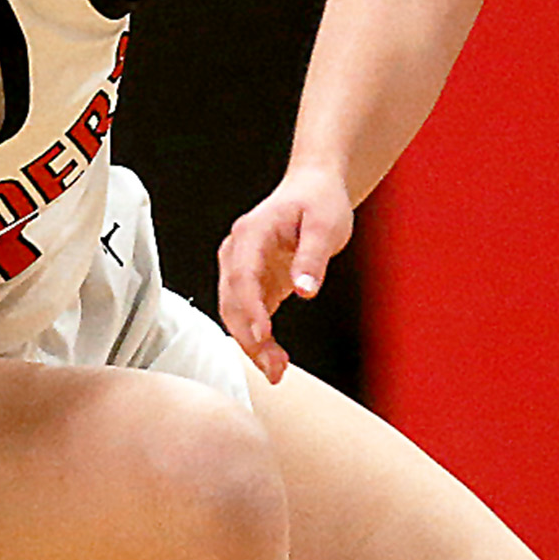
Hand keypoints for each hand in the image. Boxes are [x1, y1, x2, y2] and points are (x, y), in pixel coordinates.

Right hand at [218, 169, 354, 382]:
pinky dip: (258, 339)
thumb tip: (304, 290)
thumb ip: (313, 257)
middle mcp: (237, 252)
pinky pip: (248, 315)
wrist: (313, 188)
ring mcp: (240, 268)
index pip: (242, 275)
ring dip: (252, 344)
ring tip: (276, 371)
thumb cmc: (319, 201)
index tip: (262, 334)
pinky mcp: (252, 283)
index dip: (250, 307)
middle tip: (274, 368)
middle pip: (233, 301)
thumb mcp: (326, 225)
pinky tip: (275, 360)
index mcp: (251, 233)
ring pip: (235, 313)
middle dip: (250, 337)